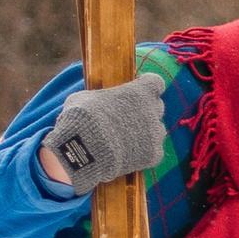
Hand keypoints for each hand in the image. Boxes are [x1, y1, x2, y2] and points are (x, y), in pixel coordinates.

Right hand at [43, 76, 166, 191]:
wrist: (87, 150)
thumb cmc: (82, 119)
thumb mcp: (85, 98)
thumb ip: (101, 97)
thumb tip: (96, 101)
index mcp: (139, 92)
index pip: (155, 83)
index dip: (147, 86)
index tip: (138, 89)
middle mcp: (152, 112)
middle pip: (156, 106)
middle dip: (145, 109)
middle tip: (127, 117)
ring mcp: (155, 134)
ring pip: (155, 130)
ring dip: (145, 132)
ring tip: (124, 139)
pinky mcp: (154, 155)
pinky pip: (153, 151)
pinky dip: (143, 152)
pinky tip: (127, 154)